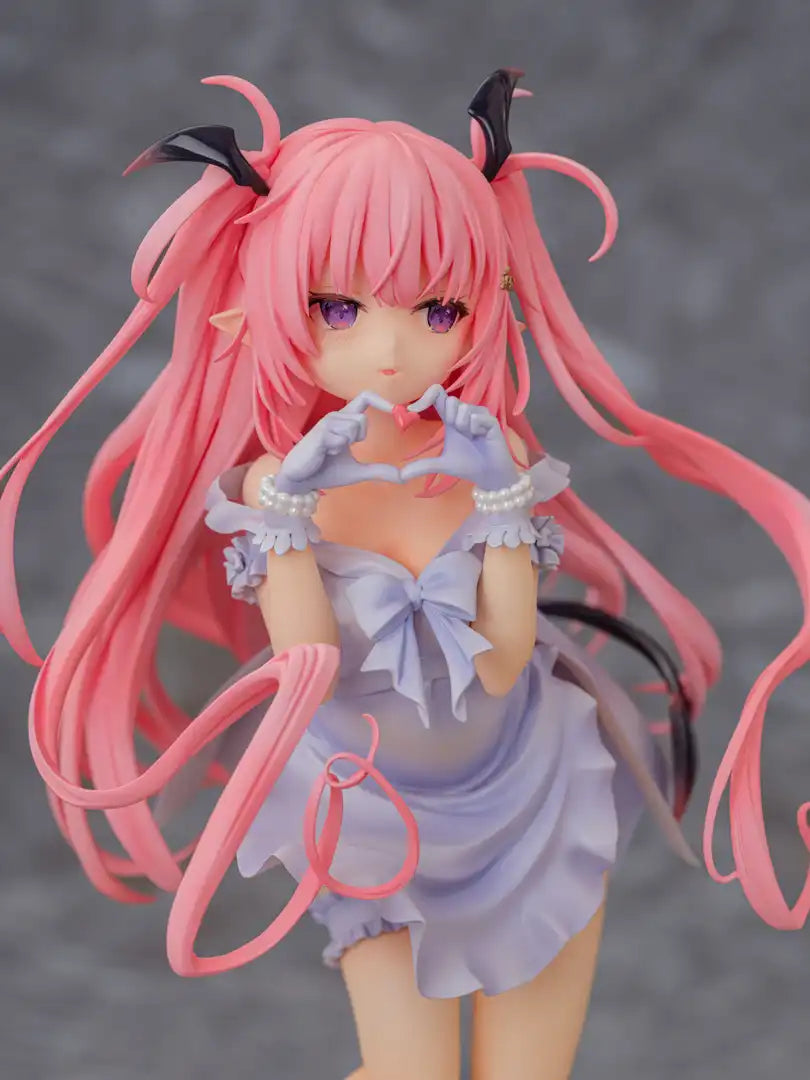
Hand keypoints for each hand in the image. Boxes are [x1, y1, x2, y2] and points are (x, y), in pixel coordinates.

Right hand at [275, 391, 401, 493]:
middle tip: (343, 448)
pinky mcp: (319, 432)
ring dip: (347, 444)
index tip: (398, 412)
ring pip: (354, 425)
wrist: (300, 481)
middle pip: (362, 418)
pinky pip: (342, 437)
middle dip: (360, 436)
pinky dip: (337, 449)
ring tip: (330, 451)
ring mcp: (327, 423)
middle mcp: (336, 417)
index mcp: (345, 422)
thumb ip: (381, 471)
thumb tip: (404, 476)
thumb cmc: (326, 471)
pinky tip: (324, 453)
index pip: (365, 398)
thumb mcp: (358, 471)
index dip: (382, 401)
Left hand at [399, 385, 519, 490]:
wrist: (489, 476)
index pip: (437, 395)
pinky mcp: (491, 421)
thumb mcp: (440, 464)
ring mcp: (479, 415)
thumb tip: (400, 477)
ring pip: (463, 409)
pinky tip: (481, 437)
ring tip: (473, 438)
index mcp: (451, 418)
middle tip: (460, 434)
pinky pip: (475, 417)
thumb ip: (420, 467)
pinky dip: (474, 429)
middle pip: (450, 400)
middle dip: (450, 419)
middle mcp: (465, 412)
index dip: (426, 396)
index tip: (412, 410)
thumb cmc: (467, 466)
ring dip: (463, 427)